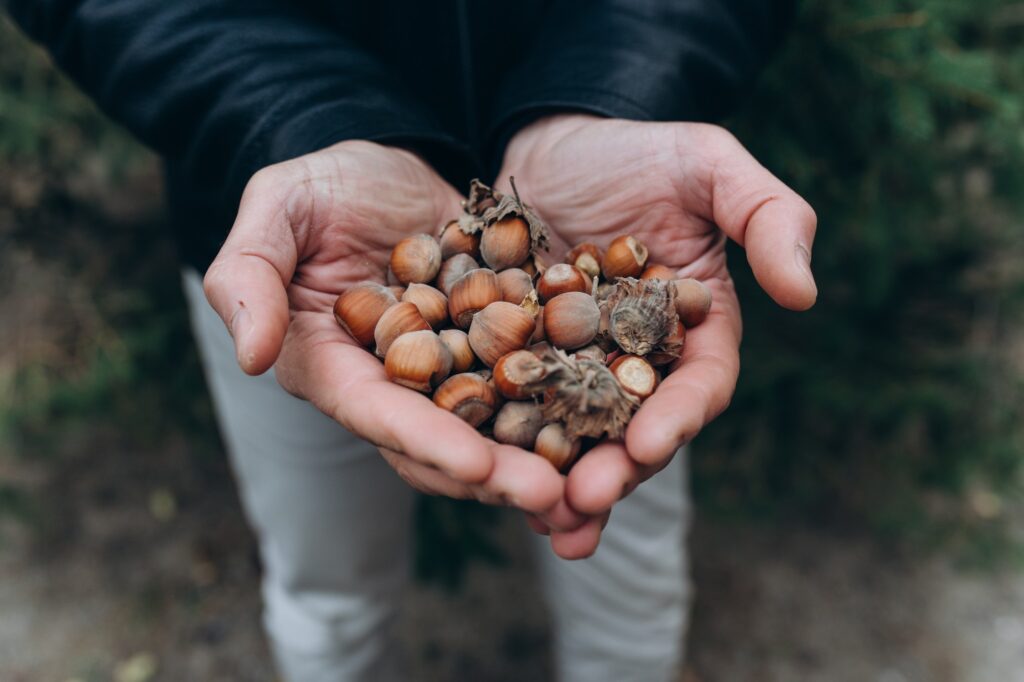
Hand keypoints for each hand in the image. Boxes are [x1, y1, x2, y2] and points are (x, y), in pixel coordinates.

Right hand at [203, 141, 563, 515]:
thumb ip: (249, 276)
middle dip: (494, 472)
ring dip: (540, 456)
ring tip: (592, 479)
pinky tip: (618, 422)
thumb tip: (253, 357)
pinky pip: (536, 380)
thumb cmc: (321, 184)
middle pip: (442, 439)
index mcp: (334, 363)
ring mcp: (453, 369)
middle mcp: (395, 382)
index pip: (374, 411)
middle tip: (552, 495)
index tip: (474, 467)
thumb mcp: (277, 209)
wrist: (392, 163)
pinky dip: (569, 406)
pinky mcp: (501, 344)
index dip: (421, 439)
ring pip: (496, 426)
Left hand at [497, 115, 817, 552]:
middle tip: (582, 503)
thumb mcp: (709, 165)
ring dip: (562, 483)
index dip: (678, 416)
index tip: (652, 444)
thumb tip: (804, 295)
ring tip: (543, 522)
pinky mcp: (523, 364)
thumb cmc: (638, 151)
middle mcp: (640, 362)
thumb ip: (768, 216)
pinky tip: (486, 480)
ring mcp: (579, 369)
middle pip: (634, 429)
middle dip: (614, 470)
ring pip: (576, 437)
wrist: (550, 144)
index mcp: (695, 328)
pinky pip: (516, 411)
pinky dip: (507, 447)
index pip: (698, 384)